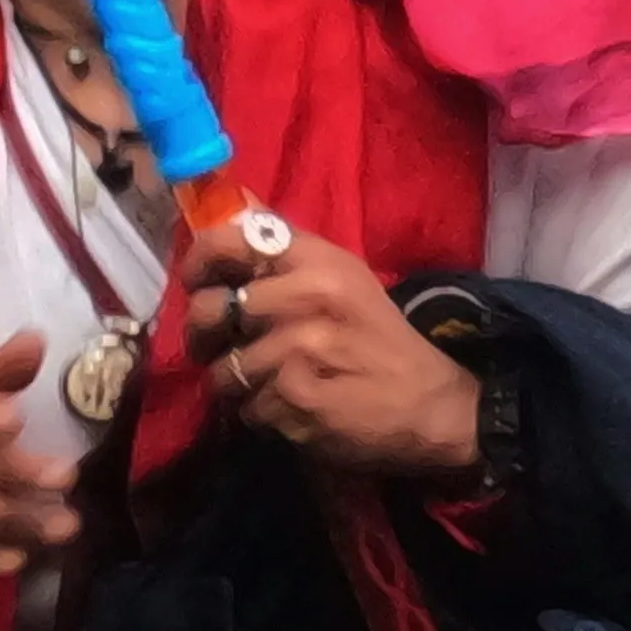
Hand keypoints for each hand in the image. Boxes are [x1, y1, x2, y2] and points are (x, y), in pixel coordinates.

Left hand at [182, 219, 480, 480]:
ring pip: (224, 370)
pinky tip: (295, 409)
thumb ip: (287, 257)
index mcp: (318, 260)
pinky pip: (246, 409)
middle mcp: (307, 295)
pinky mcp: (296, 397)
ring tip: (275, 386)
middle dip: (208, 338)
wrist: (432, 406)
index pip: (228, 241)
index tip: (199, 284)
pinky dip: (263, 416)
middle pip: (212, 310)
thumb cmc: (380, 341)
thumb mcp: (343, 281)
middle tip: (227, 350)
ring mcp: (300, 348)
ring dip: (240, 386)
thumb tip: (228, 215)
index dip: (199, 262)